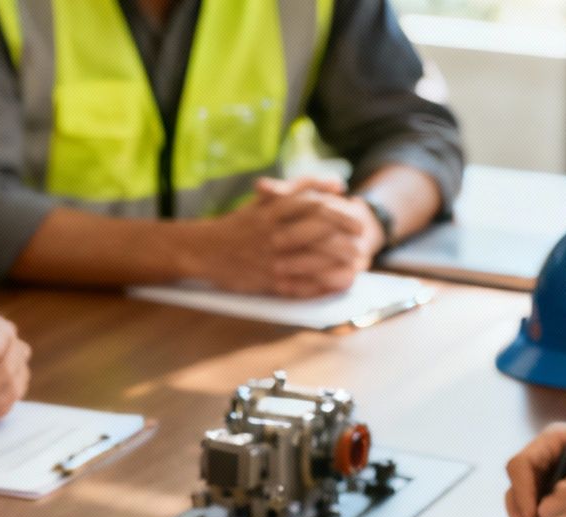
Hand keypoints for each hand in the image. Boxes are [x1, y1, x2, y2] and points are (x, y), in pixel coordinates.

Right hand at [189, 174, 376, 298]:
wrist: (203, 250)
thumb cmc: (239, 224)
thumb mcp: (266, 199)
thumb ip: (300, 187)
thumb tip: (337, 183)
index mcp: (271, 210)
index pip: (313, 205)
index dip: (339, 212)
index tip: (357, 217)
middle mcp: (271, 233)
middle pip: (317, 230)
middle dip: (344, 236)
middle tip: (362, 241)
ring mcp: (269, 259)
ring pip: (312, 259)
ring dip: (338, 261)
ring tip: (357, 263)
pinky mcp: (267, 282)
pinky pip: (300, 285)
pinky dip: (322, 285)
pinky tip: (339, 283)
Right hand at [505, 428, 565, 516]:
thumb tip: (544, 509)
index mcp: (555, 440)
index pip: (521, 464)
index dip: (522, 491)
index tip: (534, 516)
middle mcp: (546, 458)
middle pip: (515, 485)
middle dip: (519, 511)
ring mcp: (547, 479)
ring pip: (520, 502)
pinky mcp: (553, 498)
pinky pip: (534, 514)